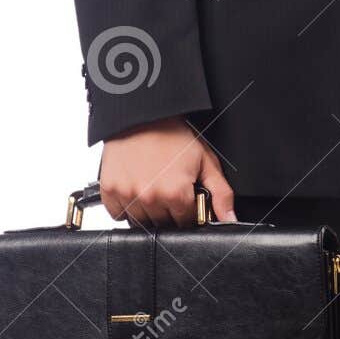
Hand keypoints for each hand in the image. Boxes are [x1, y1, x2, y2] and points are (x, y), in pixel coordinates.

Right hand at [99, 117, 236, 226]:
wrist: (143, 114)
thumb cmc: (173, 134)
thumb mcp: (205, 160)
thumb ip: (221, 193)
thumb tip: (229, 219)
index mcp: (176, 193)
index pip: (186, 222)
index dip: (188, 209)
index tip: (185, 194)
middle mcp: (151, 197)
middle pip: (164, 223)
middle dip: (169, 209)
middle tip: (168, 185)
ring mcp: (128, 195)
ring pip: (141, 222)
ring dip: (148, 210)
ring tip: (152, 184)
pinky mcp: (110, 190)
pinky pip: (118, 214)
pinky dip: (126, 206)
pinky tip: (135, 187)